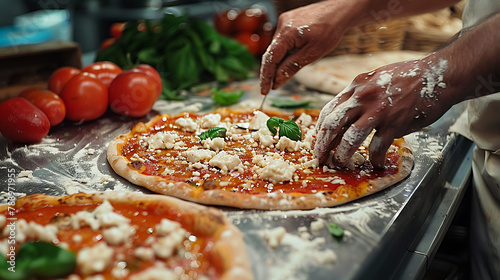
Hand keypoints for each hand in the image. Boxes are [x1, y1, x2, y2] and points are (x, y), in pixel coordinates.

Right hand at [260, 0, 359, 94]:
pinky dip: (283, 52)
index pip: (270, 59)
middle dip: (270, 71)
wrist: (339, 11)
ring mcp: (284, 22)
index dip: (266, 76)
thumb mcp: (312, 53)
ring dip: (278, 62)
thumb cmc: (330, 30)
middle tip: (270, 87)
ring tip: (280, 76)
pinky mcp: (289, 21)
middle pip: (271, 53)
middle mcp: (282, 25)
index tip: (264, 90)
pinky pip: (282, 40)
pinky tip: (288, 61)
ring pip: (276, 47)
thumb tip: (277, 80)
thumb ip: (292, 66)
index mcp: (286, 34)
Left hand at [313, 55, 455, 168]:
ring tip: (341, 163)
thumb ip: (359, 94)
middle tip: (320, 158)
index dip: (320, 129)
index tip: (318, 140)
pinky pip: (377, 147)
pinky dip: (374, 159)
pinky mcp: (394, 124)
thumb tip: (346, 113)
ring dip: (342, 155)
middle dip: (322, 145)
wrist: (439, 75)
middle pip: (332, 125)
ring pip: (349, 139)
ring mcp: (378, 111)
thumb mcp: (376, 78)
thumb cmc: (408, 77)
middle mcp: (362, 97)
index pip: (329, 110)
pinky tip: (375, 163)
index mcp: (356, 86)